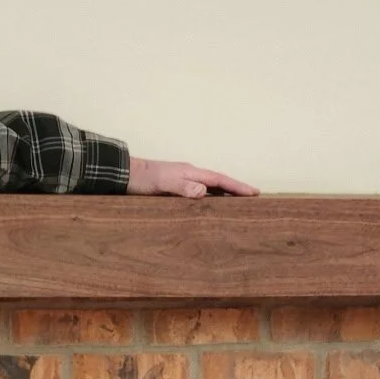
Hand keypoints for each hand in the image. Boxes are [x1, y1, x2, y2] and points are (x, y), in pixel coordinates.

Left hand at [127, 156, 258, 198]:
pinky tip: (211, 205)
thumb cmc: (143, 179)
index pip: (220, 180)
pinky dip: (211, 198)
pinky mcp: (176, 187)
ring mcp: (183, 180)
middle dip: (237, 189)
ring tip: (239, 203)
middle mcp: (190, 175)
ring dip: (225, 194)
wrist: (124, 174)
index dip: (238, 187)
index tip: (255, 193)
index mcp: (191, 173)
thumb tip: (205, 191)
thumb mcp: (163, 184)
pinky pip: (199, 193)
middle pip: (219, 182)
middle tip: (254, 197)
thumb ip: (183, 187)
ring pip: (210, 187)